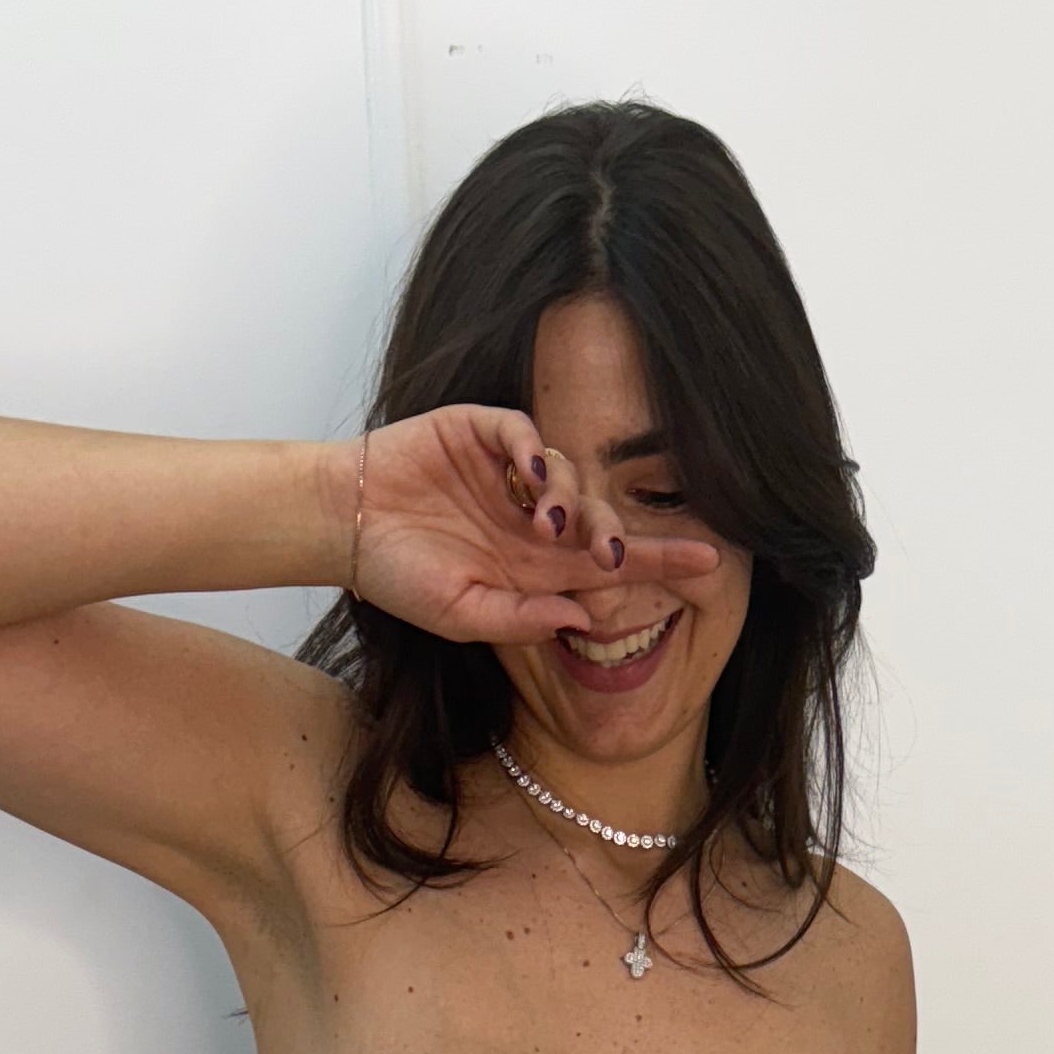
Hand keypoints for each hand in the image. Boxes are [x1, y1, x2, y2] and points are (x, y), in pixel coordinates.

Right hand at [349, 408, 722, 644]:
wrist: (343, 527)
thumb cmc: (400, 578)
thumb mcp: (463, 616)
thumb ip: (523, 619)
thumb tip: (584, 618)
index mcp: (537, 569)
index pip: (611, 565)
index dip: (659, 561)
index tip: (710, 563)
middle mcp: (533, 520)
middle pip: (602, 520)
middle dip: (618, 535)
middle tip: (610, 553)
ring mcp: (510, 475)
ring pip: (573, 477)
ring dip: (572, 501)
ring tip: (546, 525)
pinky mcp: (482, 433)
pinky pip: (526, 434)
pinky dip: (536, 451)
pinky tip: (533, 476)